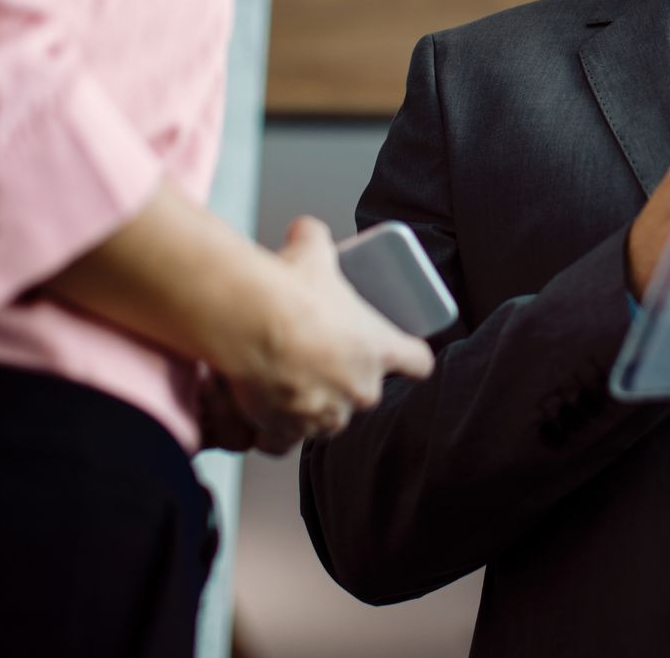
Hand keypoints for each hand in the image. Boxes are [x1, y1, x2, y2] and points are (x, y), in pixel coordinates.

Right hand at [213, 216, 435, 453]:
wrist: (250, 324)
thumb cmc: (290, 291)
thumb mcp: (311, 252)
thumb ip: (314, 239)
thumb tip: (305, 230)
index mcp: (379, 349)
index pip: (418, 362)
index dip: (411, 357)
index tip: (402, 352)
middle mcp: (360, 390)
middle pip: (366, 392)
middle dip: (346, 379)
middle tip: (319, 355)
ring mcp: (326, 416)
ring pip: (326, 417)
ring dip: (310, 403)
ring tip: (285, 378)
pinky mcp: (288, 432)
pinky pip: (283, 439)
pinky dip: (273, 429)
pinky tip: (261, 412)